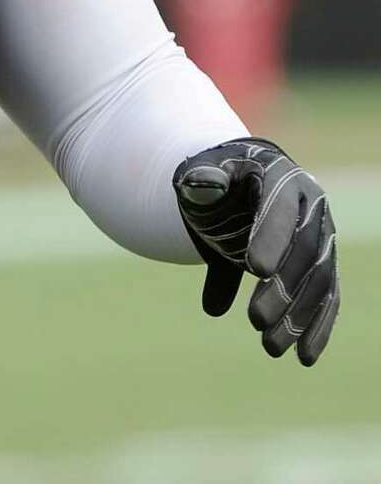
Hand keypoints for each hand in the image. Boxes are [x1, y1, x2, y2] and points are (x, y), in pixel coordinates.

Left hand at [173, 138, 338, 365]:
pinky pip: (327, 297)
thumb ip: (202, 180)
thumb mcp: (204, 172)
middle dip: (283, 289)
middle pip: (304, 250)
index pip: (280, 206)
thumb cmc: (218, 178)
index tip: (254, 269)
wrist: (240, 184)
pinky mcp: (323, 264)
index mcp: (281, 175)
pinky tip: (304, 356)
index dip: (271, 236)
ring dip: (299, 317)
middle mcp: (311, 205)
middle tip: (255, 321)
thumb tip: (201, 185)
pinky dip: (317, 327)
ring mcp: (322, 235)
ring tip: (270, 348)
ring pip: (319, 280)